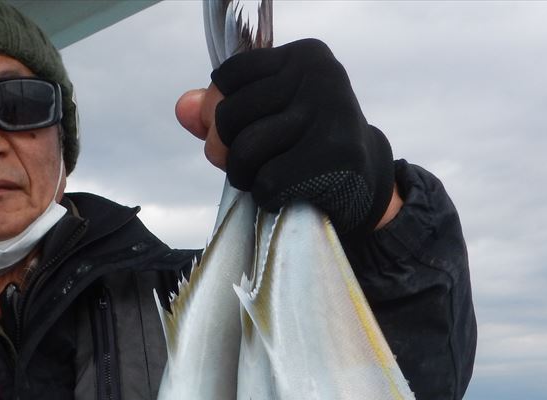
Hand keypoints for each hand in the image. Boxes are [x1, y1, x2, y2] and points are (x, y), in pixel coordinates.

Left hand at [176, 39, 399, 237]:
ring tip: (266, 178)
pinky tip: (285, 192)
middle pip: (228, 115)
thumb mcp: (265, 116)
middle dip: (226, 150)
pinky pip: (266, 182)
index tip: (247, 128)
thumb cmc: (306, 143)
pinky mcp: (332, 156)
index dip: (221, 112)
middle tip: (251, 163)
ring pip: (245, 151)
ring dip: (244, 176)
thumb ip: (220, 108)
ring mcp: (329, 114)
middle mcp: (319, 76)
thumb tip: (183, 108)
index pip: (227, 77)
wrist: (363, 180)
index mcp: (303, 56)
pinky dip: (266, 196)